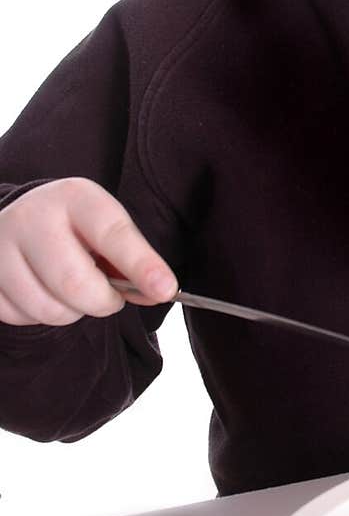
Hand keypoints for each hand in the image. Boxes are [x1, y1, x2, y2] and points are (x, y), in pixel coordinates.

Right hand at [0, 177, 177, 325]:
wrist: (19, 220)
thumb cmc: (75, 230)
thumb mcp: (106, 228)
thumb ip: (133, 260)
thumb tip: (159, 292)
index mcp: (75, 198)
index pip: (113, 234)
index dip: (142, 266)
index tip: (166, 288)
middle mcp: (32, 217)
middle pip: (76, 285)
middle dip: (104, 302)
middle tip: (110, 297)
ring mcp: (1, 248)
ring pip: (49, 309)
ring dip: (71, 312)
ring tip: (71, 290)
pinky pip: (21, 317)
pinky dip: (39, 315)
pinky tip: (41, 290)